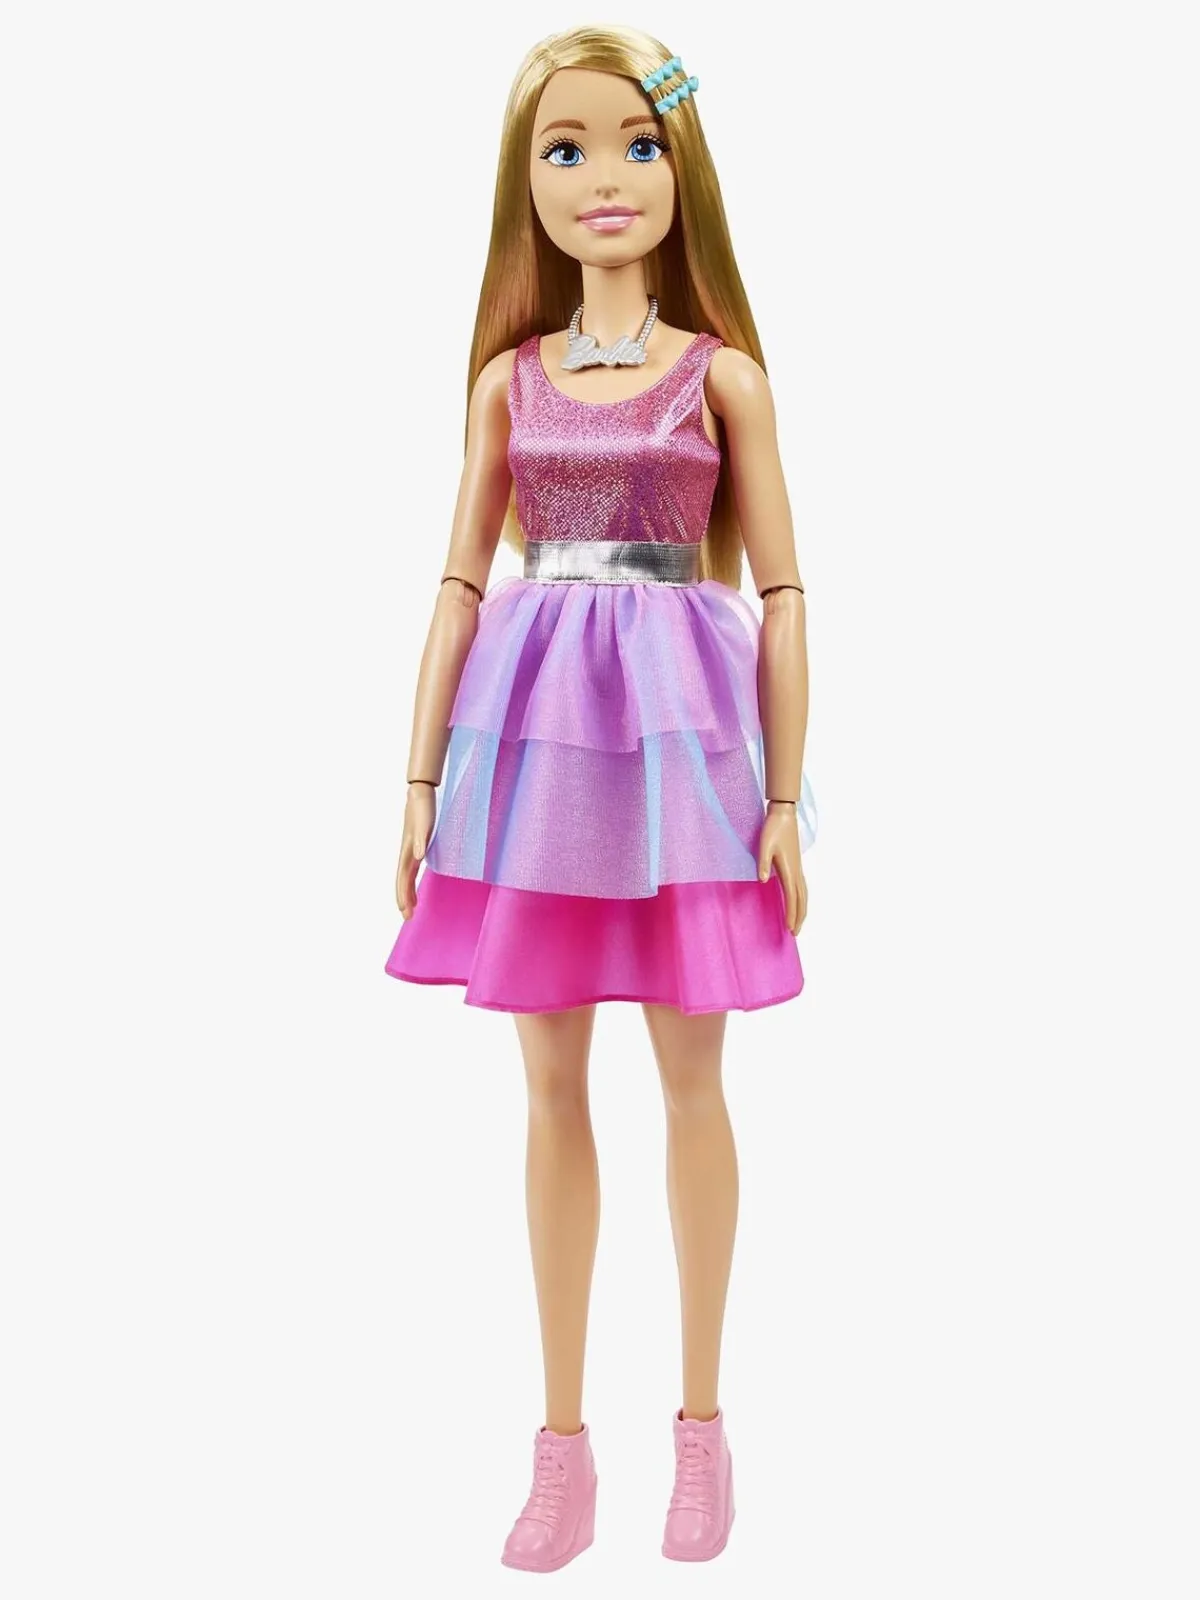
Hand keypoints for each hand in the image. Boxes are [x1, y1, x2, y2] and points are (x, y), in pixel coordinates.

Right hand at [395, 783, 436, 918]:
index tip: (405, 911)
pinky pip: (412, 870)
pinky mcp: (417, 847)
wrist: (420, 794)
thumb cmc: (422, 809)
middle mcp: (407, 853)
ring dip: (407, 892)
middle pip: (403, 881)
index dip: (403, 895)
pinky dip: (412, 881)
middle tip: (408, 917)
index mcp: (408, 851)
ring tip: (411, 908)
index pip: (403, 878)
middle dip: (404, 899)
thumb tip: (418, 856)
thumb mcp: (423, 823)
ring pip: (406, 877)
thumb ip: (421, 839)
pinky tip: (416, 886)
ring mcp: (411, 851)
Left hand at [757, 802, 806, 935]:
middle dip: (799, 917)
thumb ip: (762, 863)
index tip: (790, 928)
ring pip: (804, 894)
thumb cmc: (772, 829)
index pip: (792, 897)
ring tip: (799, 923)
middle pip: (802, 899)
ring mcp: (798, 868)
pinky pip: (802, 887)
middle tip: (796, 933)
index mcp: (789, 869)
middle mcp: (796, 871)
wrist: (784, 815)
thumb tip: (762, 880)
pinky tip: (797, 901)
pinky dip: (802, 899)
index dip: (791, 913)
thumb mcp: (763, 845)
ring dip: (803, 910)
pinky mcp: (796, 864)